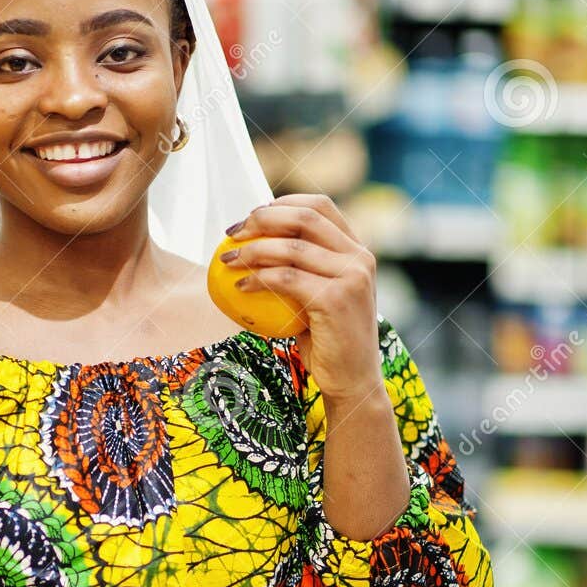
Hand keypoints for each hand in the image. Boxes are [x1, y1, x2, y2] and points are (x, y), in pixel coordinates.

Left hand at [222, 193, 382, 403]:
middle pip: (305, 218)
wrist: (352, 381)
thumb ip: (301, 271)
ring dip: (252, 250)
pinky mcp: (336, 298)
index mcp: (358, 251)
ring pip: (292, 248)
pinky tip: (238, 287)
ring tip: (227, 261)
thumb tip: (253, 245)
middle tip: (232, 234)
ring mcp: (352, 277)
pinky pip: (286, 279)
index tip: (251, 217)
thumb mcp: (317, 299)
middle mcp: (360, 258)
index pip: (320, 207)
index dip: (281, 204)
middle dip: (262, 219)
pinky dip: (257, 279)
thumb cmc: (327, 343)